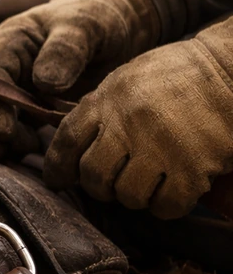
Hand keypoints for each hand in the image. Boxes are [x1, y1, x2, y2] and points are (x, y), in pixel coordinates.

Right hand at [0, 0, 159, 158]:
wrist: (117, 23)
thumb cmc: (99, 17)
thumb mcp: (85, 26)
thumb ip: (65, 50)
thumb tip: (43, 83)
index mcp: (12, 41)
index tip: (4, 132)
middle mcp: (6, 65)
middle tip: (6, 153)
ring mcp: (16, 86)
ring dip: (0, 139)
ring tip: (27, 151)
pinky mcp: (30, 104)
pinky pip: (15, 126)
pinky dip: (18, 142)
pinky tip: (36, 151)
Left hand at [44, 16, 232, 218]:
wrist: (229, 68)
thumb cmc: (176, 76)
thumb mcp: (126, 81)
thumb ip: (99, 110)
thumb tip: (72, 148)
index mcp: (107, 99)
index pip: (67, 140)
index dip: (57, 167)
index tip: (57, 181)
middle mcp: (128, 123)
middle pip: (93, 175)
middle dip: (98, 187)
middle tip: (112, 182)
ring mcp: (161, 146)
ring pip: (128, 195)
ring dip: (135, 196)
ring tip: (148, 181)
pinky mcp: (193, 167)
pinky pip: (165, 205)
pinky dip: (166, 205)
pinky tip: (173, 190)